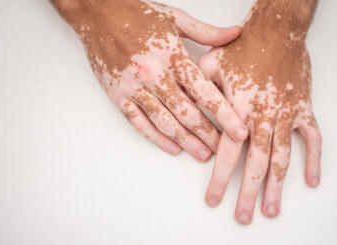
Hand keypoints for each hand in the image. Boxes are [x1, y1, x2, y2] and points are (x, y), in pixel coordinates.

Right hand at [50, 0, 247, 161]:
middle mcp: (154, 74)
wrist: (97, 14)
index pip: (204, 91)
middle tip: (223, 150)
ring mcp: (134, 87)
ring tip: (202, 154)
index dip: (224, 115)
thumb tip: (235, 33)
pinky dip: (156, 138)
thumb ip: (206, 31)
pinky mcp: (118, 95)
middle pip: (186, 112)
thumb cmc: (136, 14)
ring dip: (185, 141)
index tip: (239, 131)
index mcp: (172, 55)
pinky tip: (172, 148)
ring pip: (164, 122)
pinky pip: (139, 122)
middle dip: (207, 134)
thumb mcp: (175, 17)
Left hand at [198, 0, 321, 223]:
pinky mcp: (303, 109)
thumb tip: (188, 113)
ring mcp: (286, 115)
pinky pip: (312, 138)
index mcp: (239, 109)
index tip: (214, 200)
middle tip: (243, 217)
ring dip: (278, 186)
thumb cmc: (243, 47)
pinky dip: (313, 159)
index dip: (220, 179)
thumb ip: (199, 93)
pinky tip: (311, 180)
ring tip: (272, 210)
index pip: (227, 152)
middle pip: (256, 163)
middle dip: (248, 193)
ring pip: (282, 157)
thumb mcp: (210, 65)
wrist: (277, 31)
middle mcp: (263, 117)